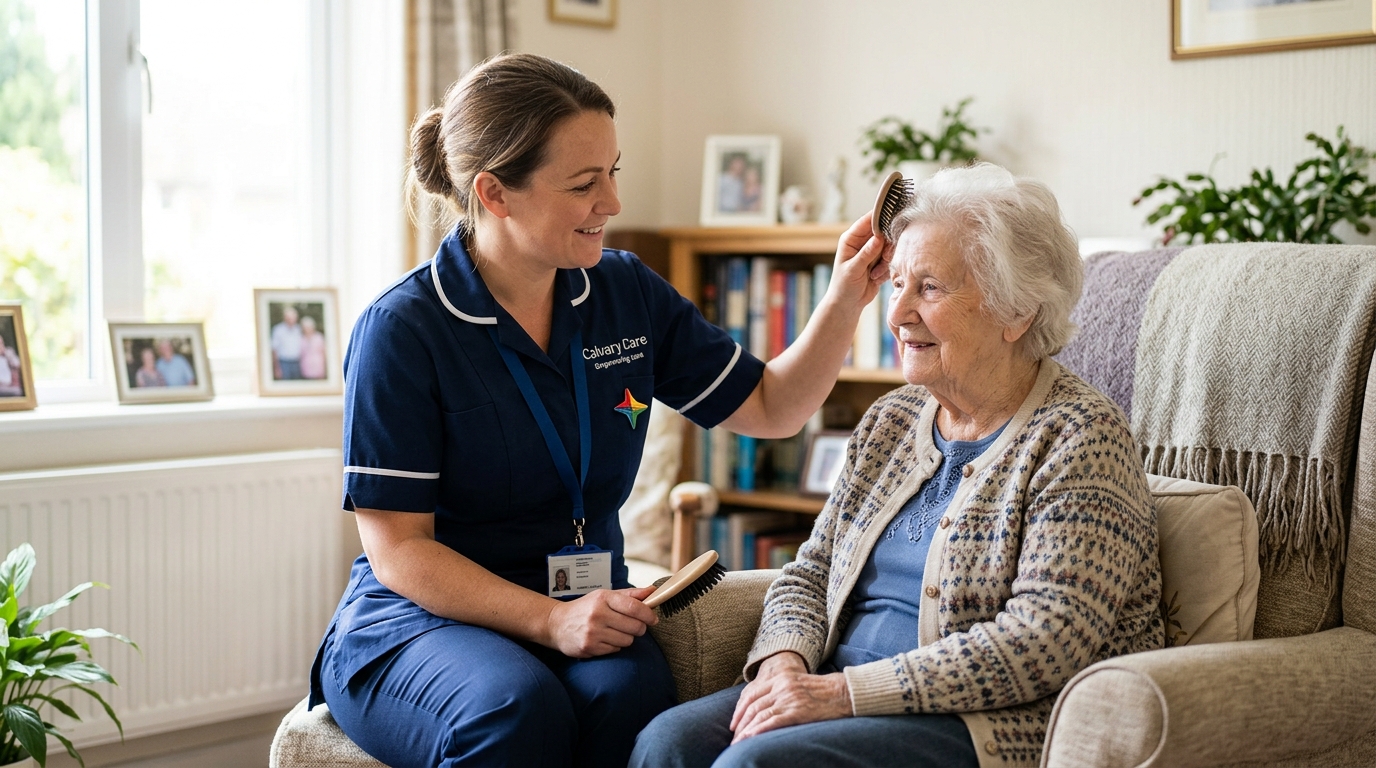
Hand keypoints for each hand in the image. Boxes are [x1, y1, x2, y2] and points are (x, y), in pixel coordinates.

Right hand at [543, 586, 657, 657]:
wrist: (556, 624)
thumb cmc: (585, 608)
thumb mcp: (604, 596)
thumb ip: (630, 595)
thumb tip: (653, 591)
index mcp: (603, 598)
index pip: (634, 607)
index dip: (648, 614)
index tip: (653, 619)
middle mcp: (597, 614)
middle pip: (634, 627)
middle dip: (639, 628)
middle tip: (633, 626)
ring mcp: (592, 632)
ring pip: (627, 641)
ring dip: (626, 638)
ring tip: (614, 632)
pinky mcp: (589, 648)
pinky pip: (615, 650)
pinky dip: (614, 646)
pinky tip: (604, 639)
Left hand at [729, 651, 850, 743]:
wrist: (845, 693)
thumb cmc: (824, 691)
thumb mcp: (799, 684)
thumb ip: (782, 691)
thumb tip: (766, 708)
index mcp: (781, 677)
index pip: (752, 694)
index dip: (739, 710)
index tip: (734, 723)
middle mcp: (782, 685)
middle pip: (753, 706)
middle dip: (740, 723)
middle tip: (733, 737)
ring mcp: (789, 698)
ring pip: (759, 715)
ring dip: (746, 731)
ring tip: (738, 743)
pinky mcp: (797, 711)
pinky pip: (771, 722)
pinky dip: (757, 732)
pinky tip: (749, 739)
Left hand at [828, 213, 892, 309]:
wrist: (847, 304)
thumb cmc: (843, 286)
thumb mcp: (853, 270)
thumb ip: (866, 254)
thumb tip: (879, 238)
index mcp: (851, 239)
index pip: (867, 220)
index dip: (881, 217)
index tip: (894, 219)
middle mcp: (862, 242)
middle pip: (883, 233)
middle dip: (886, 247)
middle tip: (884, 258)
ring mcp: (872, 252)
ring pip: (889, 247)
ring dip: (885, 261)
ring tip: (874, 274)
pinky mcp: (880, 262)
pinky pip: (891, 260)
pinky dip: (886, 270)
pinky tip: (875, 279)